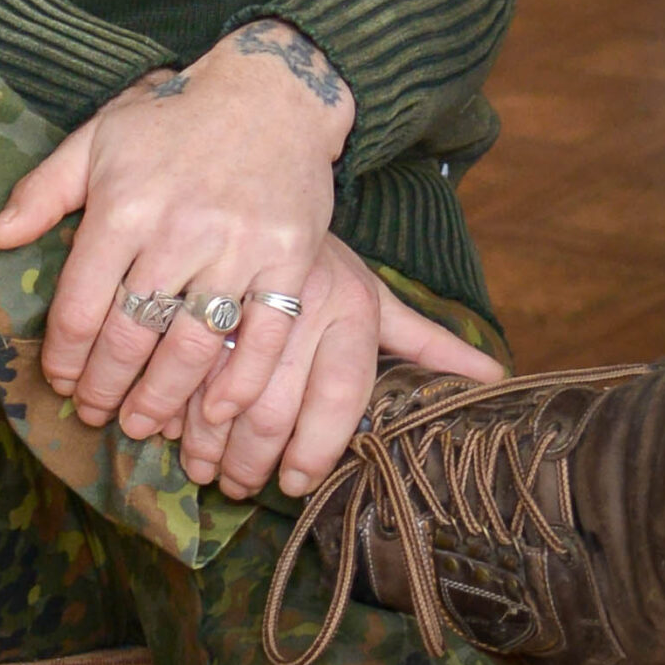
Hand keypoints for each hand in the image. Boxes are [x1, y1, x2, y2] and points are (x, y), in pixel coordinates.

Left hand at [0, 19, 354, 446]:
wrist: (268, 93)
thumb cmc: (172, 120)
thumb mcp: (99, 139)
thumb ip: (44, 191)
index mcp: (124, 205)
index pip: (81, 305)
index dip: (64, 356)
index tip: (58, 382)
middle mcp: (178, 230)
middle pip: (132, 335)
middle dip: (106, 387)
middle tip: (95, 415)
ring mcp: (237, 247)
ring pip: (192, 347)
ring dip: (163, 399)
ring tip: (142, 425)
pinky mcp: (288, 257)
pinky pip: (263, 337)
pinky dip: (238, 383)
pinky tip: (214, 411)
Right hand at [167, 233, 503, 500]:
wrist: (260, 179)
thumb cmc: (322, 260)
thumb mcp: (373, 294)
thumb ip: (425, 341)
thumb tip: (498, 377)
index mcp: (351, 305)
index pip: (341, 395)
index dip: (318, 450)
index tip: (298, 483)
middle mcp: (304, 300)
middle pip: (275, 407)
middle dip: (253, 459)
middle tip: (239, 484)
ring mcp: (244, 293)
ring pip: (224, 394)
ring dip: (206, 444)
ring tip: (203, 467)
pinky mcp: (192, 287)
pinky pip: (181, 365)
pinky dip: (170, 407)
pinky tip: (166, 430)